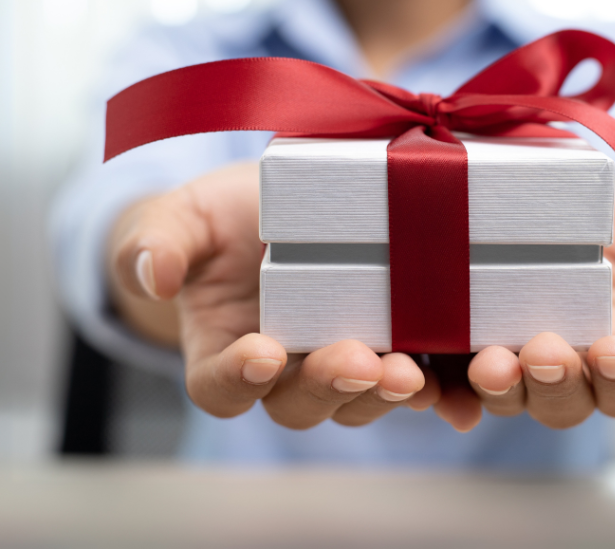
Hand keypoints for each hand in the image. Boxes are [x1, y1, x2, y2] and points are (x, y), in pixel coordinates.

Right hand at [107, 163, 431, 426]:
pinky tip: (459, 389)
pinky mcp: (388, 346)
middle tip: (360, 361)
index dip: (237, 378)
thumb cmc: (217, 219)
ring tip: (410, 372)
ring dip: (386, 392)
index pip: (219, 386)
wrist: (272, 210)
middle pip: (299, 403)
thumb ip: (157, 242)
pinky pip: (413, 380)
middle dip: (330, 386)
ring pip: (359, 397)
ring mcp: (336, 361)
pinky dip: (438, 390)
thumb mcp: (182, 217)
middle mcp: (281, 371)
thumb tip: (154, 273)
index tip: (262, 352)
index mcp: (220, 349)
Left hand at [431, 181, 614, 430]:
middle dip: (554, 384)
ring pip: (504, 396)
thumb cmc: (611, 215)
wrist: (545, 187)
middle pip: (562, 403)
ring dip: (496, 389)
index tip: (614, 351)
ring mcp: (506, 357)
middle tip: (544, 352)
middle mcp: (562, 367)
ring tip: (489, 364)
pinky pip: (445, 379)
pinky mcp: (455, 342)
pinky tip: (430, 382)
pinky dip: (440, 388)